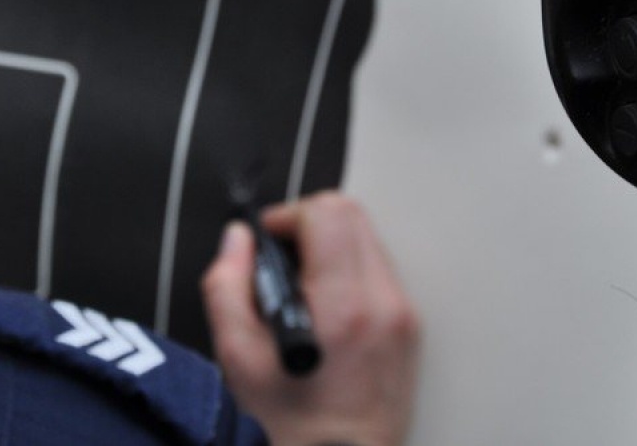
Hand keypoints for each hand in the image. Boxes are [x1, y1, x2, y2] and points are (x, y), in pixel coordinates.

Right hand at [201, 192, 419, 445]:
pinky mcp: (409, 329)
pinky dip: (349, 273)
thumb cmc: (289, 429)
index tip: (265, 241)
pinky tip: (324, 310)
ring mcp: (402, 316)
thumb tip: (237, 241)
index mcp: (341, 306)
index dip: (286, 216)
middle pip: (352, 215)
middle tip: (281, 260)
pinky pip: (379, 272)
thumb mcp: (236, 357)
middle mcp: (381, 303)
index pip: (326, 213)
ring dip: (330, 247)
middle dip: (309, 224)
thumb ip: (227, 284)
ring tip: (300, 292)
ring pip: (367, 240)